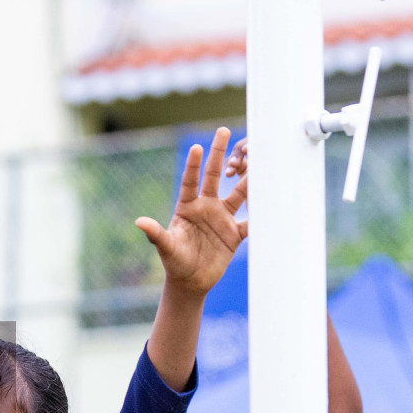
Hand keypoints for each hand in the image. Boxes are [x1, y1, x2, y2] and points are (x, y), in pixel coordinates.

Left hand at [136, 128, 247, 296]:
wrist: (191, 281)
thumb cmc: (175, 262)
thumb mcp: (166, 247)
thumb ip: (156, 233)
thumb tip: (139, 222)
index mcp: (187, 207)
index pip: (191, 181)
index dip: (194, 165)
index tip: (198, 147)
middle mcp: (206, 207)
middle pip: (214, 176)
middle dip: (218, 154)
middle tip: (223, 130)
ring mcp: (222, 219)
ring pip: (238, 194)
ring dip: (247, 178)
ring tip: (258, 159)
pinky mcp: (234, 233)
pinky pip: (251, 220)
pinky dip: (262, 211)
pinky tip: (273, 198)